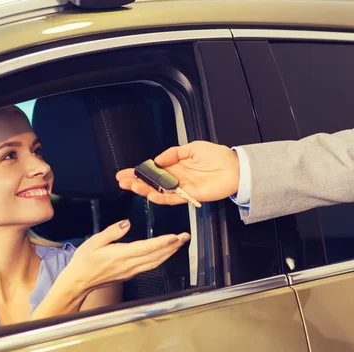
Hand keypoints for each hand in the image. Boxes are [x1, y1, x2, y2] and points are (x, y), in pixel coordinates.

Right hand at [61, 220, 189, 294]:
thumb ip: (112, 232)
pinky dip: (160, 259)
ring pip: (155, 262)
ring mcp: (130, 271)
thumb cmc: (84, 261)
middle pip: (156, 256)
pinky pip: (149, 266)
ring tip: (178, 243)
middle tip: (185, 237)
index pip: (147, 248)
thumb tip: (126, 223)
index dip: (163, 242)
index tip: (175, 236)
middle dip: (172, 246)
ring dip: (169, 253)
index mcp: (120, 255)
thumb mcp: (94, 242)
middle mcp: (128, 265)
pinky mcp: (129, 274)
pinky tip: (164, 254)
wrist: (79, 282)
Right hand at [116, 141, 240, 205]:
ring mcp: (181, 188)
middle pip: (151, 182)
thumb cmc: (218, 157)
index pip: (152, 171)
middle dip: (135, 182)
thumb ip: (173, 153)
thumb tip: (157, 159)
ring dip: (144, 190)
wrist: (235, 168)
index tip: (125, 173)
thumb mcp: (192, 147)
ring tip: (132, 187)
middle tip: (122, 182)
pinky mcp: (189, 196)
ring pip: (158, 192)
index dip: (138, 172)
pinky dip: (160, 197)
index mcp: (175, 166)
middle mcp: (176, 179)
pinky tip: (150, 195)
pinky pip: (172, 199)